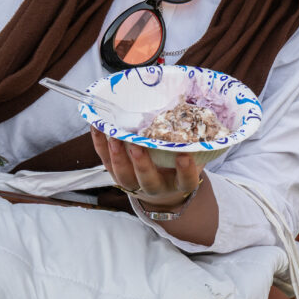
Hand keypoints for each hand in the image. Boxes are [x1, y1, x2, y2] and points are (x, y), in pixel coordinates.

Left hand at [90, 128, 204, 209]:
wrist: (163, 187)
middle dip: (142, 164)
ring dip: (117, 156)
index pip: (185, 181)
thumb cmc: (179, 164)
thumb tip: (201, 111)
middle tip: (137, 147)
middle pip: (148, 181)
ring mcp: (134, 183)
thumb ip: (195, 141)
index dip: (185, 171)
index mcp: (179, 183)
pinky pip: (105, 161)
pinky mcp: (116, 174)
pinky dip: (100, 145)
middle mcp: (156, 187)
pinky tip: (97, 126)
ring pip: (123, 175)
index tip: (184, 157)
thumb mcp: (193, 156)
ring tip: (113, 137)